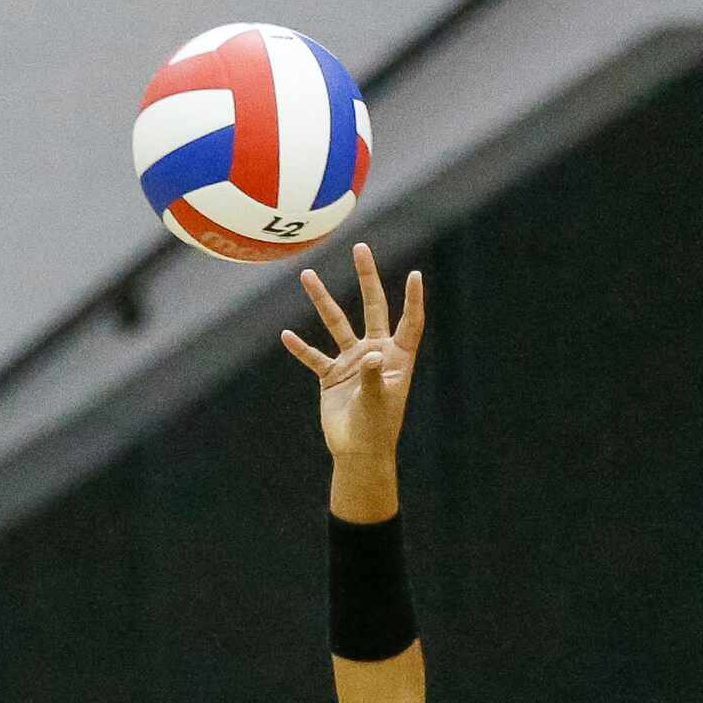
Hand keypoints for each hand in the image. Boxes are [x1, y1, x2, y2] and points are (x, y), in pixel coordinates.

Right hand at [282, 244, 425, 518]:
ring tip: (307, 275)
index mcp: (397, 359)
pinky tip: (286, 335)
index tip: (416, 274)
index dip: (413, 300)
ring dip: (323, 301)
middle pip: (373, 309)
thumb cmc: (376, 431)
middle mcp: (377, 354)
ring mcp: (354, 363)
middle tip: (360, 248)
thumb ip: (374, 377)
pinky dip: (301, 348)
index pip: (409, 323)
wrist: (358, 454)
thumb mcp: (376, 402)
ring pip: (337, 324)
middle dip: (367, 279)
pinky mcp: (332, 377)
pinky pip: (314, 357)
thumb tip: (372, 355)